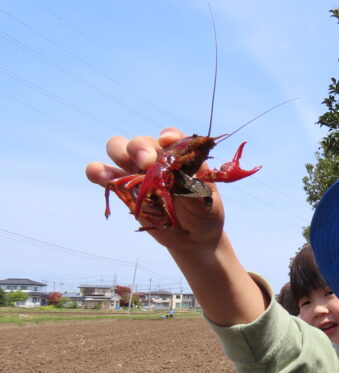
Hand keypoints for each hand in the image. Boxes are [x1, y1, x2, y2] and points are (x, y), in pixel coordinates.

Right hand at [85, 128, 225, 251]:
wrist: (192, 236)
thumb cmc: (203, 213)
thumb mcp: (207, 203)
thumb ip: (196, 190)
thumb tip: (187, 180)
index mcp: (180, 155)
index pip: (172, 137)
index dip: (168, 136)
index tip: (167, 142)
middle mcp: (156, 158)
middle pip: (140, 142)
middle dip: (140, 148)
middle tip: (147, 164)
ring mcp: (137, 171)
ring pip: (118, 149)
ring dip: (119, 153)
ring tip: (126, 168)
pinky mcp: (122, 188)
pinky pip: (103, 174)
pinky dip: (97, 171)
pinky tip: (99, 175)